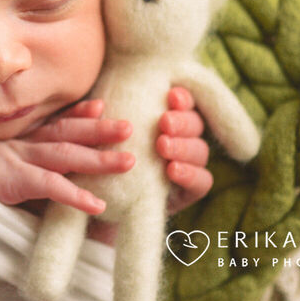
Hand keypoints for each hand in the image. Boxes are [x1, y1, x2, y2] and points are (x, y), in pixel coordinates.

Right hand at [0, 99, 133, 213]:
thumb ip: (0, 157)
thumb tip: (19, 167)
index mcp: (14, 138)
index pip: (50, 122)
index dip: (77, 113)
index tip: (100, 105)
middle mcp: (20, 143)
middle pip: (66, 131)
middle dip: (99, 128)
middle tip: (131, 126)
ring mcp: (17, 158)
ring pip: (66, 154)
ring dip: (99, 157)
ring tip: (129, 162)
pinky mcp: (12, 180)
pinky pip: (49, 186)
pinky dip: (74, 194)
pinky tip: (97, 204)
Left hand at [85, 87, 210, 244]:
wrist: (104, 204)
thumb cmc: (103, 162)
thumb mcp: (100, 139)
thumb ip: (100, 122)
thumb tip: (97, 105)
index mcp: (166, 120)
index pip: (183, 104)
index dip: (182, 98)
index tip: (170, 95)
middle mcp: (182, 139)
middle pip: (195, 124)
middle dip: (182, 121)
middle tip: (164, 123)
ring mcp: (189, 165)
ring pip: (200, 150)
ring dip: (184, 146)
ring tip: (163, 146)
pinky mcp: (190, 191)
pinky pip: (202, 181)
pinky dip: (191, 174)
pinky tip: (172, 170)